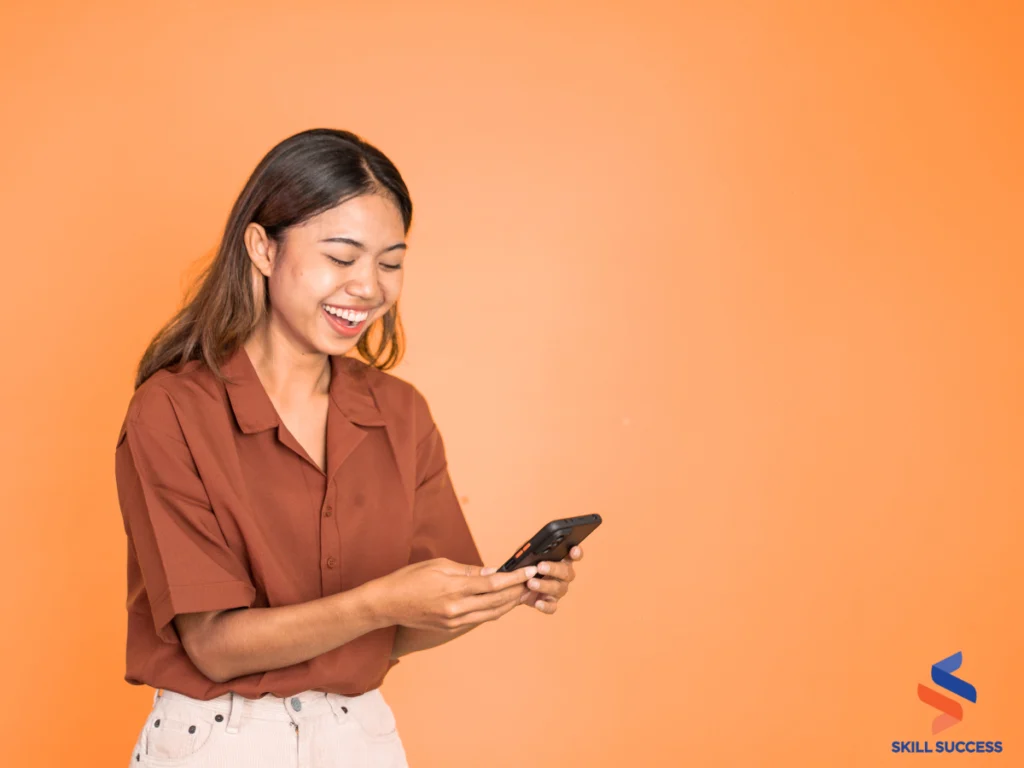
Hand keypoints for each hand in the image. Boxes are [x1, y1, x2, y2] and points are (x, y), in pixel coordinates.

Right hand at [373, 558, 535, 630]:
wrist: (386, 604)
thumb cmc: (409, 579)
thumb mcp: (439, 566)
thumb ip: (468, 571)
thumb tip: (491, 572)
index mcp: (455, 589)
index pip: (494, 584)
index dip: (515, 577)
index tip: (530, 570)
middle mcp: (457, 609)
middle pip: (497, 601)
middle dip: (517, 591)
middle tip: (534, 582)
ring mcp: (454, 622)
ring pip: (491, 614)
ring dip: (509, 604)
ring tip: (523, 593)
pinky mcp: (450, 628)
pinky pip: (478, 620)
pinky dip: (493, 611)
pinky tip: (501, 604)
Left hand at [518, 546, 582, 614]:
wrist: (515, 587)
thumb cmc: (525, 567)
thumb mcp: (526, 556)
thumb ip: (529, 551)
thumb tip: (530, 551)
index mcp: (561, 560)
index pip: (574, 555)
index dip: (576, 553)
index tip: (573, 551)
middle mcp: (563, 575)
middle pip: (566, 572)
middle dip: (554, 569)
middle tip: (540, 567)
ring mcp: (558, 590)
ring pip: (558, 588)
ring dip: (545, 585)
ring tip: (531, 583)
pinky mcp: (551, 603)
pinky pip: (552, 606)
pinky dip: (545, 606)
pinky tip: (538, 603)